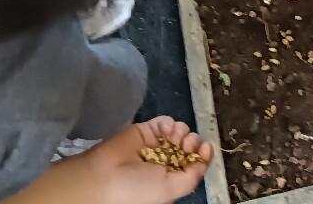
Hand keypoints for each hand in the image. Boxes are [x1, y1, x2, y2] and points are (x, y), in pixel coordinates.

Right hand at [86, 116, 211, 203]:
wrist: (106, 176)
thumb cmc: (139, 189)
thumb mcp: (171, 190)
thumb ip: (193, 175)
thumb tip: (206, 155)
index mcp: (171, 179)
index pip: (194, 163)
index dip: (202, 153)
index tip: (206, 146)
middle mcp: (165, 162)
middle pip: (188, 145)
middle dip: (192, 141)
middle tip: (187, 143)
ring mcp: (156, 145)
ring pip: (179, 131)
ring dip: (182, 131)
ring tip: (176, 136)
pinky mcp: (146, 130)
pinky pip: (164, 122)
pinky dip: (168, 122)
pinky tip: (165, 129)